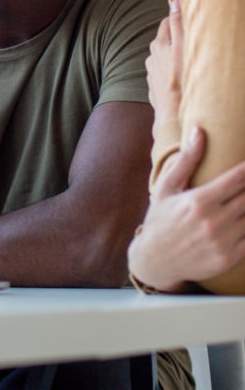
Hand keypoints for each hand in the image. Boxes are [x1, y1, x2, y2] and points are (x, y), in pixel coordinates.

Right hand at [128, 127, 244, 291]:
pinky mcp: (228, 258)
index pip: (236, 179)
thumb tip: (199, 131)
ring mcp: (223, 242)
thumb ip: (187, 160)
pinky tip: (244, 215)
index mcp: (199, 201)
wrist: (155, 260)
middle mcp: (213, 222)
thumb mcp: (167, 187)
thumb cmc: (160, 218)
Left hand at [146, 0, 182, 127]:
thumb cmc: (180, 79)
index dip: (178, 20)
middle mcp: (151, 56)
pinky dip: (170, 72)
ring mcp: (151, 72)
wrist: (173, 113)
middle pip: (164, 40)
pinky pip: (163, 73)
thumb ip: (179, 25)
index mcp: (158, 44)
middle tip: (192, 40)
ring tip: (188, 61)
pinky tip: (181, 77)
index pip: (167, 23)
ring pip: (163, 57)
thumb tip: (174, 2)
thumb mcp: (183, 48)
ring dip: (173, 57)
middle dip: (176, 38)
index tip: (189, 21)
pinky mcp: (154, 86)